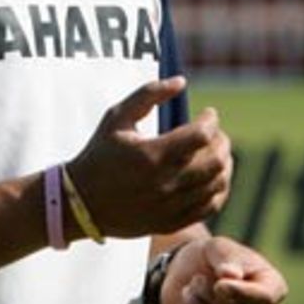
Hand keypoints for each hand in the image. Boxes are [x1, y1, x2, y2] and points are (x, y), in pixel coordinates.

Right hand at [65, 77, 232, 238]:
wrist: (79, 202)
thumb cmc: (100, 154)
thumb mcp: (117, 117)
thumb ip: (149, 94)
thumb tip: (182, 81)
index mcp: (152, 155)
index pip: (201, 135)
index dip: (211, 120)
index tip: (208, 113)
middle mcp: (164, 183)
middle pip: (216, 161)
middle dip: (222, 141)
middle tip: (215, 133)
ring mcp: (170, 206)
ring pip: (217, 184)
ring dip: (224, 163)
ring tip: (216, 151)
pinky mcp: (171, 221)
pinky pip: (210, 207)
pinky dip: (219, 189)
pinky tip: (214, 176)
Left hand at [159, 235, 287, 303]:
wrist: (189, 274)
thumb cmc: (212, 258)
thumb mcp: (219, 248)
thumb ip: (227, 259)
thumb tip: (230, 275)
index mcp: (273, 286)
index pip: (265, 298)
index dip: (240, 293)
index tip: (218, 284)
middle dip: (212, 299)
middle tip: (195, 280)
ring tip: (188, 291)